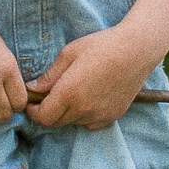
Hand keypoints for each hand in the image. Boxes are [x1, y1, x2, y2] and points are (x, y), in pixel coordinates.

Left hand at [27, 27, 157, 129]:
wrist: (136, 50)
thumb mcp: (69, 53)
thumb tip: (32, 89)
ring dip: (66, 114)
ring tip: (71, 94)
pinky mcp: (112, 116)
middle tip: (48, 97)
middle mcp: (83, 109)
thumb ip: (49, 75)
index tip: (32, 103)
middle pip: (56, 123)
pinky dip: (83, 116)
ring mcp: (99, 115)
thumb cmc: (101, 46)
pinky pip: (90, 123)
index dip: (34, 112)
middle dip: (47, 113)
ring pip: (73, 123)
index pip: (43, 118)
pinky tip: (88, 98)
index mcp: (69, 93)